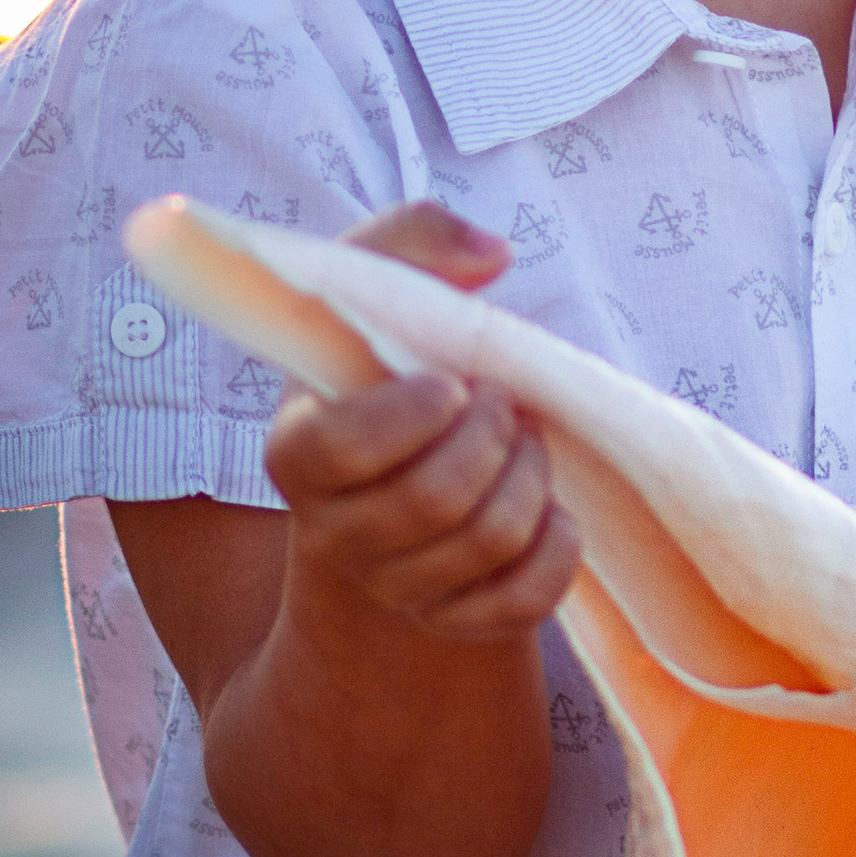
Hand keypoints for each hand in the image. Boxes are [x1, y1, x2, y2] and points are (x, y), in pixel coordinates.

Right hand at [265, 202, 580, 643]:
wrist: (401, 465)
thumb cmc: (389, 363)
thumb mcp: (383, 280)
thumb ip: (418, 237)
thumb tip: (491, 254)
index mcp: (297, 449)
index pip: (340, 447)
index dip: (410, 414)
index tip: (451, 382)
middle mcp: (334, 533)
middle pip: (432, 499)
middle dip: (492, 435)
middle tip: (500, 401)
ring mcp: (396, 587)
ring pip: (486, 545)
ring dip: (530, 477)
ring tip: (522, 441)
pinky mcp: (456, 620)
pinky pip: (524, 601)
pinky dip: (557, 546)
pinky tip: (548, 507)